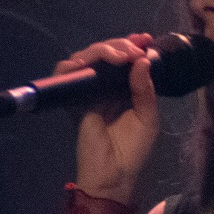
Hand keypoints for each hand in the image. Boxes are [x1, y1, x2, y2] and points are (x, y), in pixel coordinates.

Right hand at [62, 33, 158, 205]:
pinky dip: (76, 64)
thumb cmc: (133, 150)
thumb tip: (142, 59)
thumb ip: (145, 89)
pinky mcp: (71, 99)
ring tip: (121, 56)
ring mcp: (86, 91)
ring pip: (85, 57)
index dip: (131, 44)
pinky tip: (95, 63)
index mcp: (123, 88)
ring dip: (102, 50)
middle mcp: (103, 86)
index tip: (145, 38)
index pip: (123, 58)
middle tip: (135, 49)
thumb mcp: (148, 117)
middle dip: (119, 44)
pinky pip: (65, 74)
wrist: (113, 175)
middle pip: (104, 52)